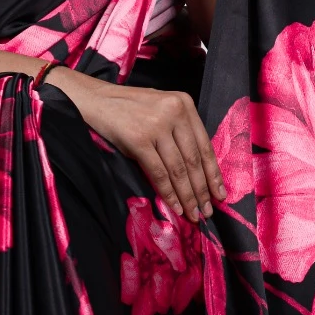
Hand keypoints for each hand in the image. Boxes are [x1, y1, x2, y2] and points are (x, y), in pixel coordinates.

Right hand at [46, 66, 225, 223]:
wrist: (93, 100)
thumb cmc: (126, 109)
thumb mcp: (160, 111)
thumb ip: (178, 131)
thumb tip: (196, 171)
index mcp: (184, 104)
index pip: (204, 144)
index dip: (213, 173)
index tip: (220, 193)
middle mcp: (175, 112)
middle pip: (194, 159)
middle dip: (202, 190)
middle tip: (208, 211)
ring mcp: (157, 126)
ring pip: (179, 170)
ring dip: (188, 196)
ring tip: (194, 214)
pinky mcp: (139, 140)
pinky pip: (159, 173)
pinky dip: (169, 193)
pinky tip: (175, 207)